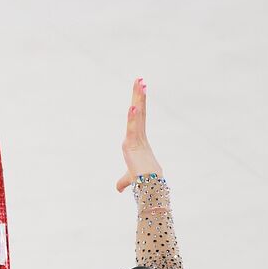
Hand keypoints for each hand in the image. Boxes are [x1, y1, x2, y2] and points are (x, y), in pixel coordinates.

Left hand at [115, 77, 162, 191]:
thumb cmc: (142, 180)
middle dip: (139, 95)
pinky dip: (132, 117)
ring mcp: (136, 138)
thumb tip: (118, 189)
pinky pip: (132, 127)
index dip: (140, 104)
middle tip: (139, 80)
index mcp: (138, 140)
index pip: (139, 118)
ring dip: (138, 98)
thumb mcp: (128, 177)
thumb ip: (122, 180)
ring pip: (137, 114)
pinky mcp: (132, 143)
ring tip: (139, 83)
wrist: (149, 185)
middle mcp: (138, 136)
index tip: (141, 91)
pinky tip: (132, 106)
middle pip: (139, 111)